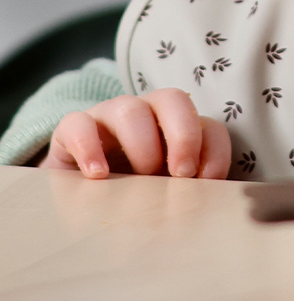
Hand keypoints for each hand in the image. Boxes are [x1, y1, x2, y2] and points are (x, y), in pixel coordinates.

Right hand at [40, 88, 231, 178]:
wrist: (80, 197)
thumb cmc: (134, 192)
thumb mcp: (165, 190)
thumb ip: (187, 190)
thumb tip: (208, 201)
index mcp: (178, 128)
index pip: (208, 126)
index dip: (214, 150)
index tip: (209, 181)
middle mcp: (147, 113)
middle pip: (173, 99)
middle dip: (183, 135)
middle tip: (182, 173)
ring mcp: (109, 116)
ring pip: (129, 109)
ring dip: (142, 143)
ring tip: (141, 177)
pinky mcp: (72, 129)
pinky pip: (78, 123)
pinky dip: (89, 147)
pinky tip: (98, 176)